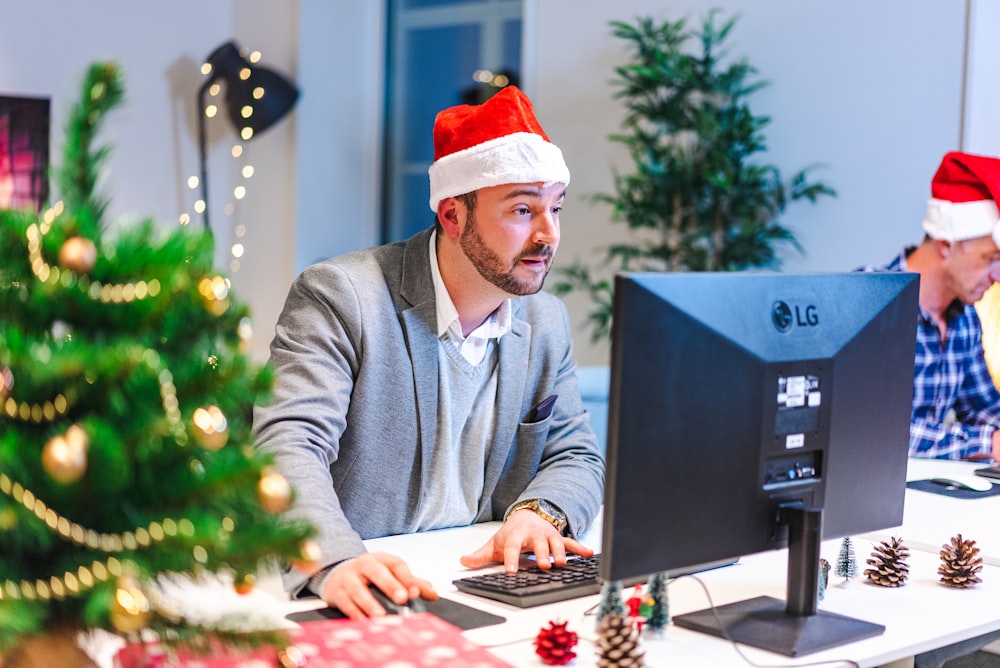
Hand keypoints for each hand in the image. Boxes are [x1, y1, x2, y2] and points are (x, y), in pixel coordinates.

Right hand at [319, 552, 436, 618]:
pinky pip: (345, 604)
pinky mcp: (336, 593)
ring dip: (369, 603)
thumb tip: (432, 594)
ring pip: (357, 589)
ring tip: (380, 616)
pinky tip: (363, 623)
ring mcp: (348, 578)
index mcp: (380, 559)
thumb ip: (412, 583)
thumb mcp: (390, 574)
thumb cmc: (368, 575)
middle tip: (402, 598)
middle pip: (376, 572)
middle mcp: (363, 565)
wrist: (337, 574)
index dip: (407, 578)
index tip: (416, 593)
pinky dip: (354, 614)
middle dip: (390, 585)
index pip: (396, 565)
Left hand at [459, 509, 593, 572]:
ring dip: (560, 551)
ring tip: (562, 563)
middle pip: (538, 543)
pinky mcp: (558, 537)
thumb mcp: (494, 544)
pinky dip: (579, 547)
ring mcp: (547, 534)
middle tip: (543, 565)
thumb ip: (480, 555)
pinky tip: (589, 553)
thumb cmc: (511, 534)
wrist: (527, 516)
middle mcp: (533, 533)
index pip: (512, 547)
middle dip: (541, 554)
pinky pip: (570, 541)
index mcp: (516, 535)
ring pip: (556, 541)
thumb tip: (463, 562)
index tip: (511, 571)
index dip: (511, 559)